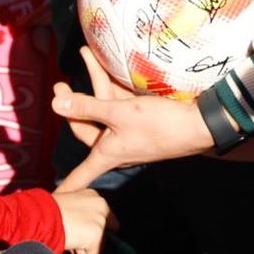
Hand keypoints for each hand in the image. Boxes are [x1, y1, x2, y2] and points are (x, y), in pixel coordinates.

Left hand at [51, 46, 216, 190]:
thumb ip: (87, 107)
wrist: (197, 124)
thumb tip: (55, 105)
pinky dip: (112, 86)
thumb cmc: (158, 125)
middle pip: (86, 126)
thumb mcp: (119, 113)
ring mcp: (128, 133)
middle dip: (72, 104)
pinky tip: (109, 66)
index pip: (81, 175)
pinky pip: (118, 104)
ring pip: (103, 109)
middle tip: (60, 85)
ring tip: (85, 54)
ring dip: (94, 83)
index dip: (67, 185)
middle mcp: (115, 145)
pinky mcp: (140, 121)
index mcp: (106, 152)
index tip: (55, 198)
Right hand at [51, 188, 108, 253]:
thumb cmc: (46, 211)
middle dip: (90, 237)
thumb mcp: (66, 202)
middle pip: (105, 231)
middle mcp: (101, 205)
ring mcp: (100, 221)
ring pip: (98, 244)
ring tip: (68, 235)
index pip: (103, 216)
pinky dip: (80, 253)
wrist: (40, 217)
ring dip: (83, 245)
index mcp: (93, 195)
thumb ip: (79, 210)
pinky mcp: (96, 237)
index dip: (90, 226)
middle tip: (72, 233)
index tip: (78, 228)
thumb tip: (82, 225)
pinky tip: (70, 242)